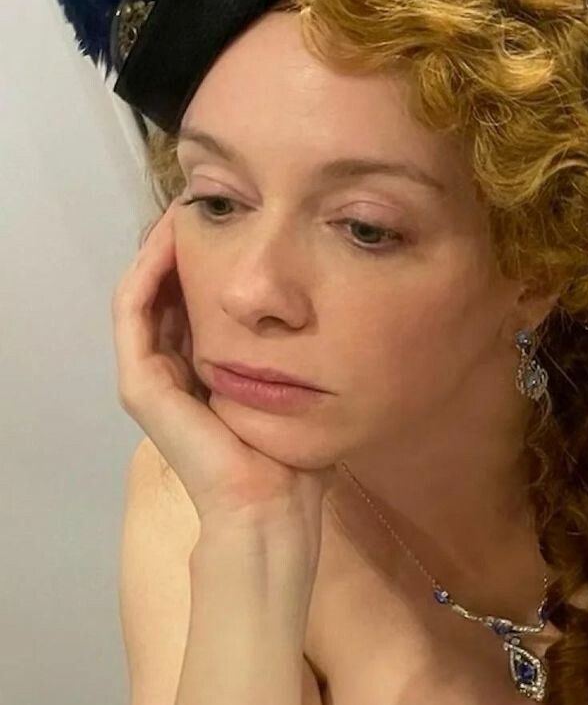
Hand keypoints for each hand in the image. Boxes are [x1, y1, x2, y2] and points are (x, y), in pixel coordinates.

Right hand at [113, 204, 331, 538]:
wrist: (274, 506)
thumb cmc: (296, 460)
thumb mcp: (302, 389)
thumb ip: (304, 356)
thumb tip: (336, 316)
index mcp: (204, 374)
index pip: (196, 301)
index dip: (211, 257)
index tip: (240, 217)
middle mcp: (172, 373)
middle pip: (168, 290)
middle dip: (187, 244)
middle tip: (209, 198)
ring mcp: (150, 379)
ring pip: (145, 292)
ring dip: (162, 246)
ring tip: (188, 205)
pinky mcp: (141, 387)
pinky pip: (134, 310)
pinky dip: (148, 270)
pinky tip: (172, 237)